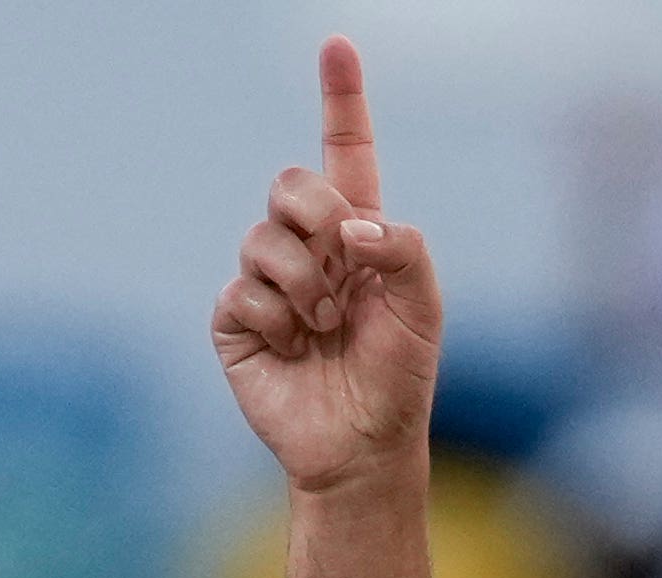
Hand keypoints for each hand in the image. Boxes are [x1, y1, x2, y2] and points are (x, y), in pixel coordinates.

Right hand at [213, 36, 444, 492]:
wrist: (361, 448)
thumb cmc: (399, 380)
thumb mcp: (424, 311)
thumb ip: (405, 249)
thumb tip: (352, 226)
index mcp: (359, 235)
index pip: (345, 153)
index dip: (341, 99)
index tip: (337, 45)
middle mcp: (310, 249)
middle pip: (290, 182)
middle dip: (316, 214)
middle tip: (343, 268)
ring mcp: (268, 282)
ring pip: (263, 239)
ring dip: (304, 286)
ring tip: (326, 327)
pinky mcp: (236, 320)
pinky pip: (242, 292)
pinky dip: (276, 321)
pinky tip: (293, 348)